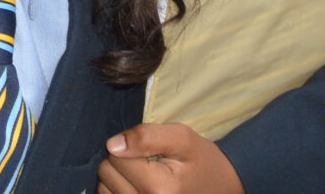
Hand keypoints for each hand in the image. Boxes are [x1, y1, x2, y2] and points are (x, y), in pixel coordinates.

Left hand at [99, 123, 243, 193]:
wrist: (221, 190)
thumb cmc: (201, 162)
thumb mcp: (182, 138)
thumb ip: (147, 136)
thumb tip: (112, 145)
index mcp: (159, 189)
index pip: (116, 157)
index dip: (131, 148)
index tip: (152, 153)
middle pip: (106, 173)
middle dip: (123, 163)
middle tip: (149, 165)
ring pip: (103, 188)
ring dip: (118, 179)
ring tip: (144, 178)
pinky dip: (118, 191)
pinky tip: (137, 188)